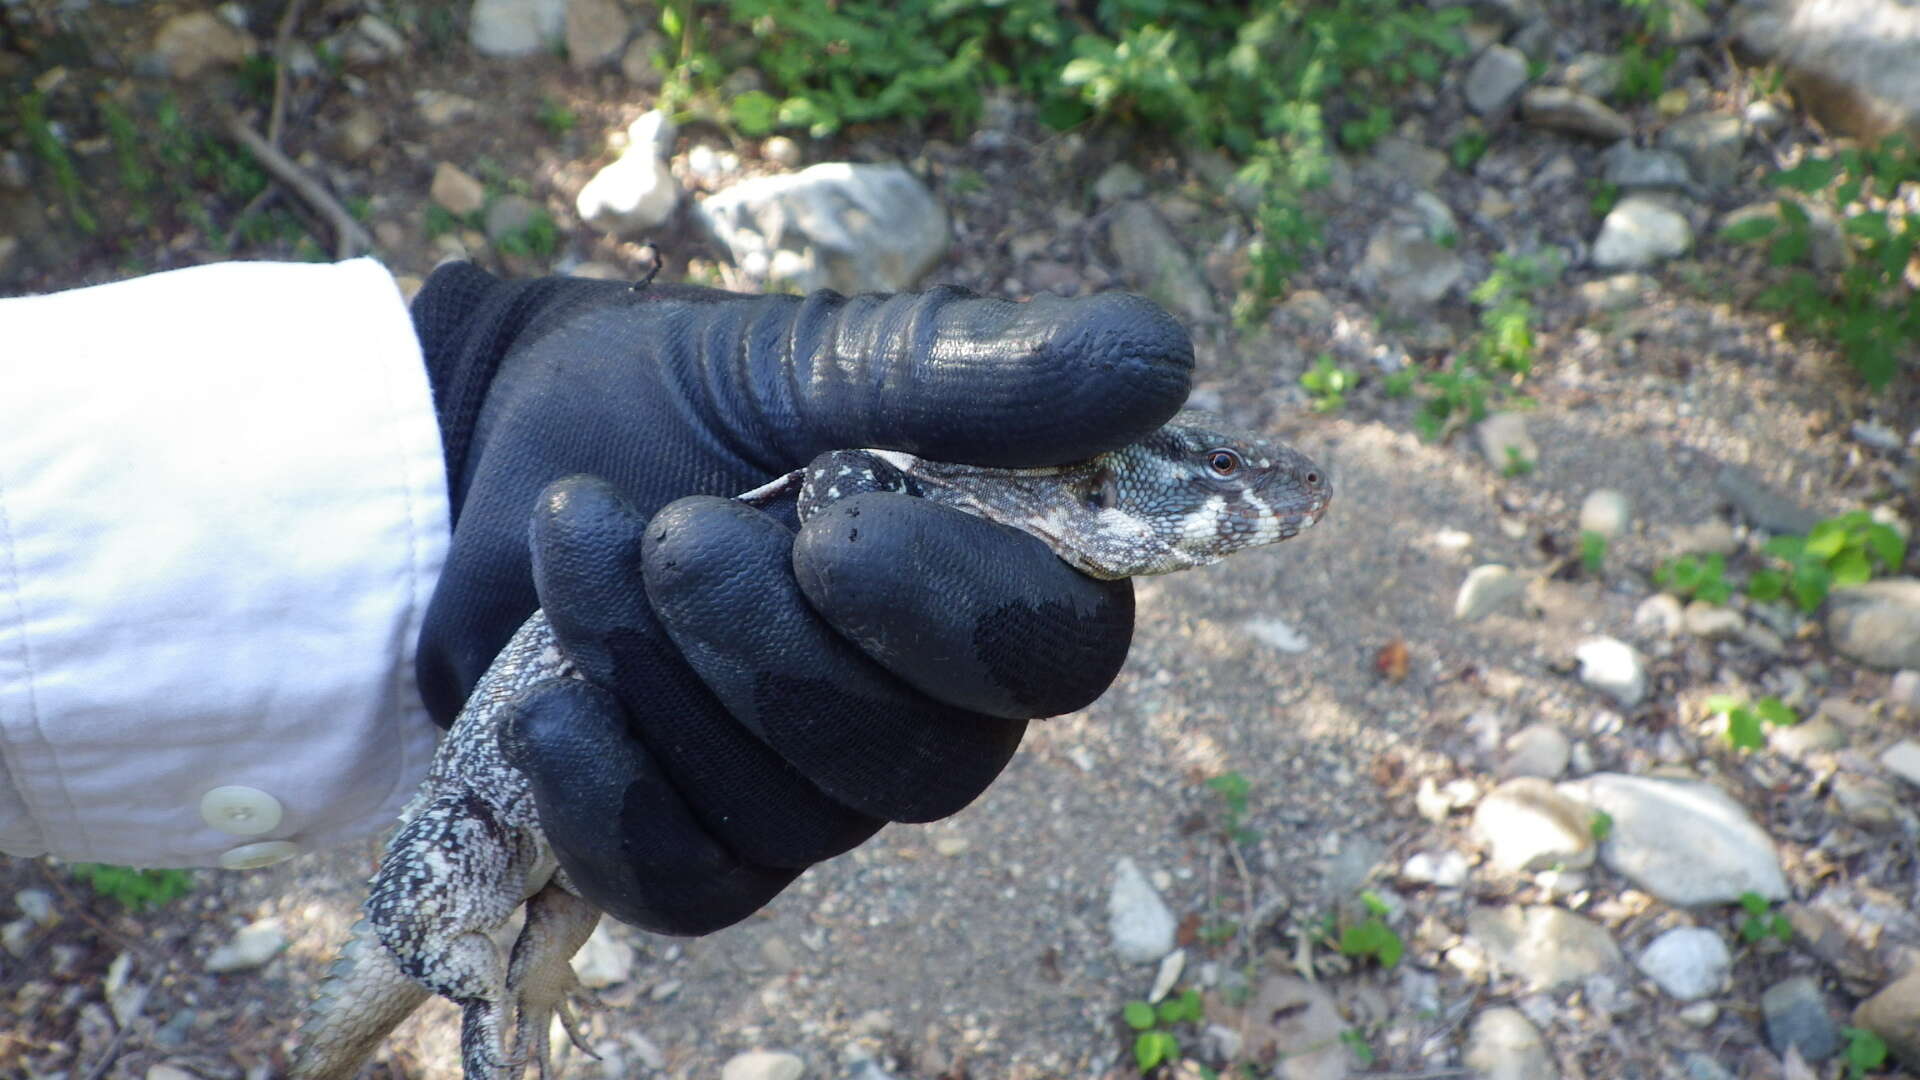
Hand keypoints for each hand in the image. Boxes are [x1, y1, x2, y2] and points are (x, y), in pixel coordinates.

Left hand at [412, 262, 1192, 932]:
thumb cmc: (684, 394)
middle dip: (770, 647)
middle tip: (672, 531)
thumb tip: (1163, 362)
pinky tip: (551, 711)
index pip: (1054, 656)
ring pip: (792, 817)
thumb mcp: (825, 353)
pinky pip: (691, 888)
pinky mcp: (703, 850)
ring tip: (580, 541)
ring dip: (662, 675)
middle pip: (922, 765)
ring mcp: (817, 795)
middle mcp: (930, 712)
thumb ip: (983, 369)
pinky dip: (613, 803)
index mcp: (993, 584)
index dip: (951, 615)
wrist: (499, 448)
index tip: (828, 527)